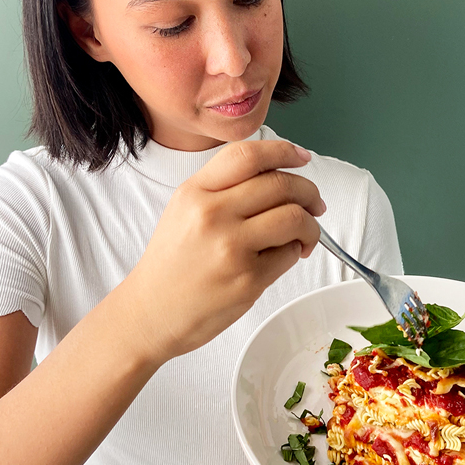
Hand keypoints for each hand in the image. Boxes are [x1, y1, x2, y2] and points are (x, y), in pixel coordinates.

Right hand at [121, 139, 324, 363]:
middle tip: (314, 205)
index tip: (301, 157)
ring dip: (310, 226)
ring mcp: (231, 247)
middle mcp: (212, 214)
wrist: (150, 313)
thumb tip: (278, 176)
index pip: (248, 156)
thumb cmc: (171, 263)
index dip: (284, 151)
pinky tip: (282, 257)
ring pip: (294, 217)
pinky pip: (289, 254)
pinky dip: (295, 252)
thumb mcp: (184, 210)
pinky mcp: (248, 279)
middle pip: (281, 184)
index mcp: (195, 192)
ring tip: (304, 236)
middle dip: (309, 193)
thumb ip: (224, 188)